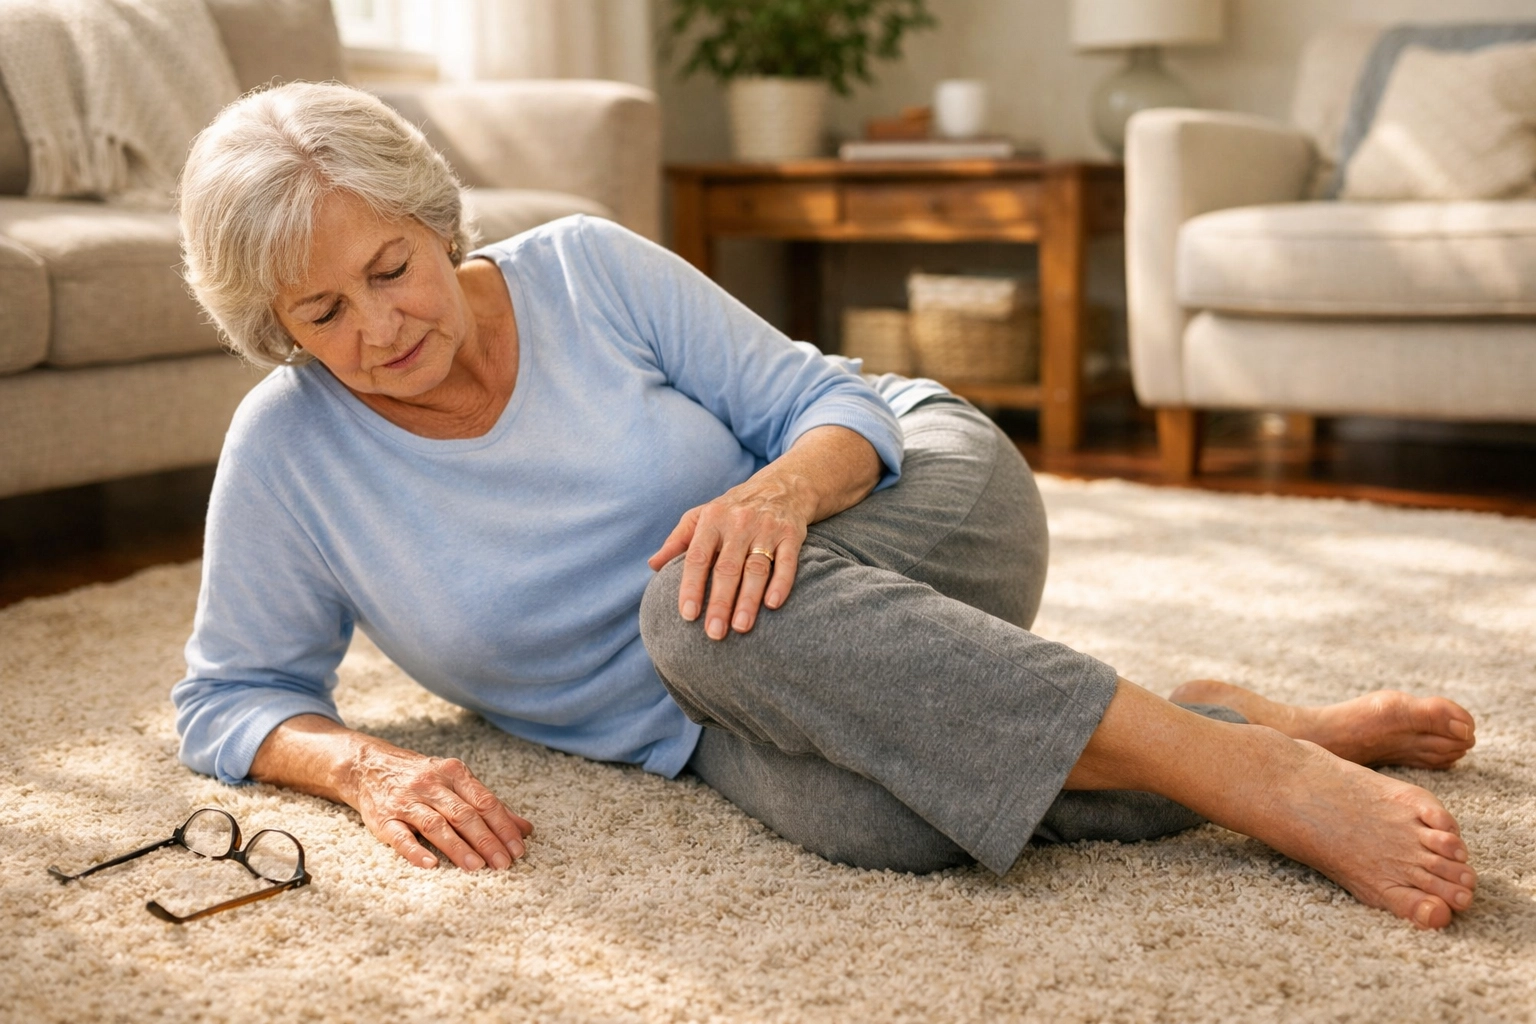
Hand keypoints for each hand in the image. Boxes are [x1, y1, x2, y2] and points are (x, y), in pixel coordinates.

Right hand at [342, 738, 532, 870]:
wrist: (369, 767)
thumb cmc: (421, 777)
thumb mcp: (456, 781)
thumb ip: (489, 804)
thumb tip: (524, 829)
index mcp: (453, 773)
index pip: (484, 801)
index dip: (503, 826)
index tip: (518, 849)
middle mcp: (431, 785)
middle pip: (463, 814)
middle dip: (486, 839)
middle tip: (503, 863)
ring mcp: (406, 801)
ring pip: (436, 824)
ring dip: (457, 846)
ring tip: (477, 866)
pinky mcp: (383, 819)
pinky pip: (400, 836)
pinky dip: (415, 851)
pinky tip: (430, 865)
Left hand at [647, 468, 813, 640]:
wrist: (781, 486)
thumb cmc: (733, 509)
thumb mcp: (701, 516)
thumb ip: (677, 541)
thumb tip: (653, 565)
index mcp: (712, 521)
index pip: (697, 557)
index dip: (691, 586)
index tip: (687, 615)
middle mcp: (738, 523)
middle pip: (727, 568)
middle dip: (720, 602)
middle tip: (714, 633)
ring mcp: (766, 529)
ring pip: (756, 569)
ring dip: (748, 600)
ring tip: (741, 627)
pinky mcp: (791, 534)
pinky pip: (787, 562)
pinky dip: (781, 583)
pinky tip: (773, 604)